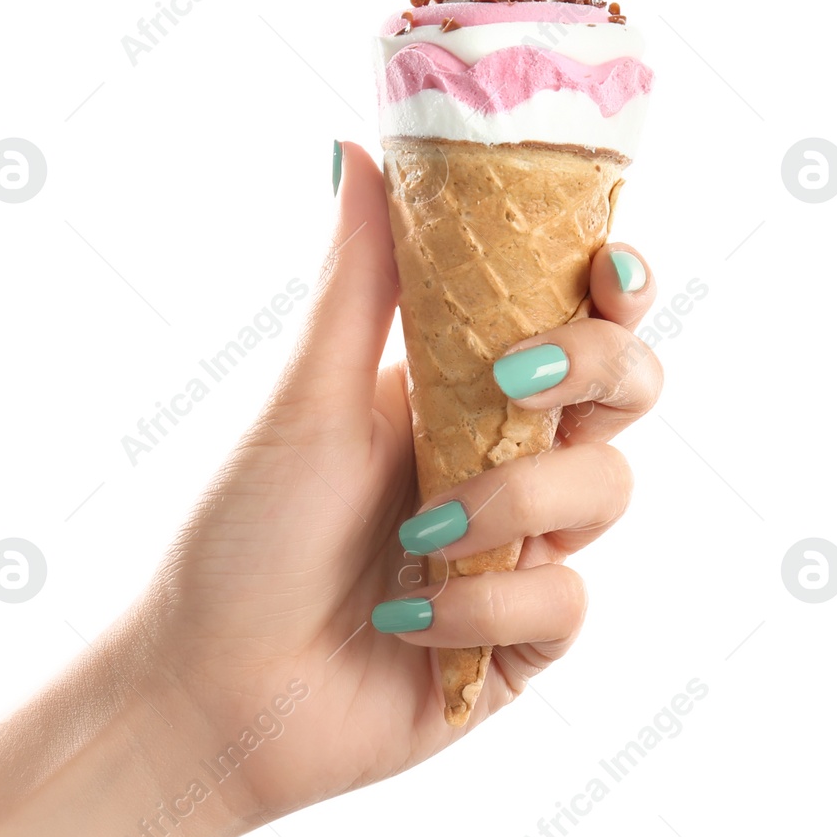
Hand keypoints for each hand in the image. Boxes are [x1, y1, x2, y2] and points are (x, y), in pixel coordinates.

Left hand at [134, 141, 662, 826]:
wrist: (210, 691)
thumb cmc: (240, 539)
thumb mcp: (303, 402)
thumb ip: (354, 284)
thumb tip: (351, 145)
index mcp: (453, 388)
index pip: (572, 315)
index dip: (614, 285)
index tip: (611, 263)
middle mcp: (499, 460)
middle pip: (625, 391)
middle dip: (600, 372)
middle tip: (518, 382)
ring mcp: (518, 551)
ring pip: (608, 494)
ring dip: (519, 506)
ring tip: (421, 531)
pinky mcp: (522, 642)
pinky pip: (566, 606)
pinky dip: (486, 608)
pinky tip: (405, 618)